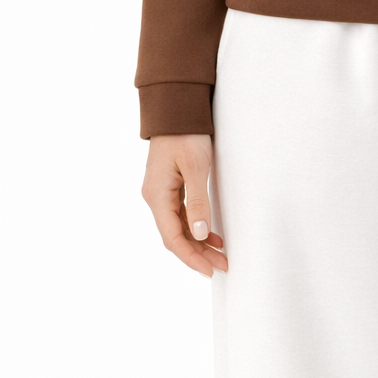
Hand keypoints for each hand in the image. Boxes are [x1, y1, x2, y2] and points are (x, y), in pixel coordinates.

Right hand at [142, 134, 227, 277]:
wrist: (176, 108)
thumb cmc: (186, 134)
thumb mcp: (197, 167)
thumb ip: (197, 202)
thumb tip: (199, 235)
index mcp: (157, 195)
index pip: (172, 238)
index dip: (191, 257)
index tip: (210, 270)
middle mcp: (155, 197)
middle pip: (174, 236)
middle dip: (197, 253)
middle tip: (222, 265)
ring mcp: (161, 192)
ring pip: (178, 226)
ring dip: (198, 241)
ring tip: (220, 254)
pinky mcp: (169, 186)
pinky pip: (180, 214)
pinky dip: (195, 226)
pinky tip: (211, 233)